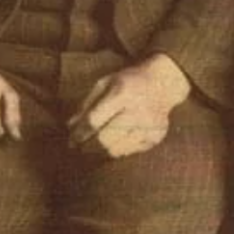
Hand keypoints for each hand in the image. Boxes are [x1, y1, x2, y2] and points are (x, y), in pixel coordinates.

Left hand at [67, 53, 189, 158]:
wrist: (163, 82)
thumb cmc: (129, 81)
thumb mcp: (105, 83)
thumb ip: (87, 104)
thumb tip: (70, 127)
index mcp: (122, 93)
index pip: (94, 121)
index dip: (79, 134)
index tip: (71, 141)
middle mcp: (138, 110)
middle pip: (104, 140)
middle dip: (88, 146)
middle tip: (81, 148)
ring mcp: (149, 125)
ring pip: (116, 150)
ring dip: (102, 151)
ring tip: (97, 145)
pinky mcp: (156, 136)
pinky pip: (130, 152)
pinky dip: (119, 150)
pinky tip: (117, 141)